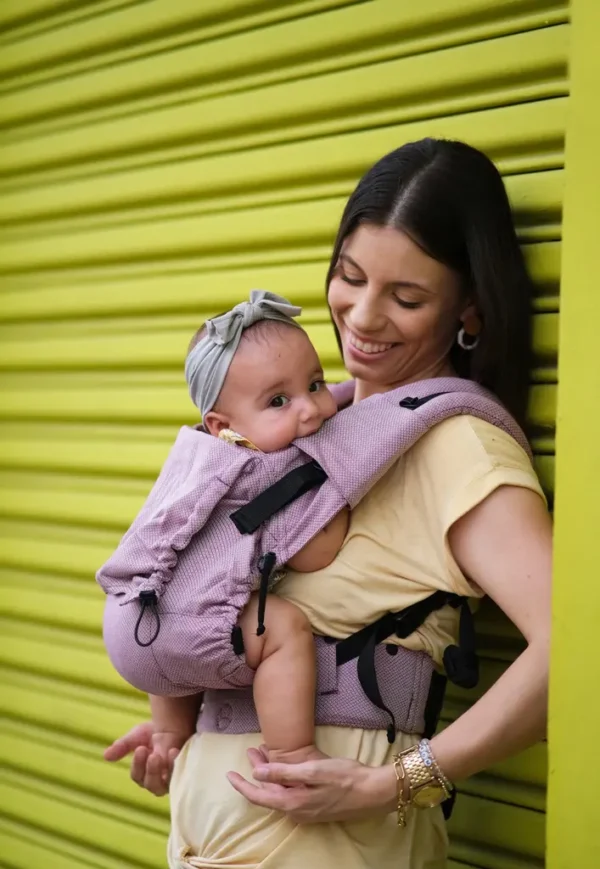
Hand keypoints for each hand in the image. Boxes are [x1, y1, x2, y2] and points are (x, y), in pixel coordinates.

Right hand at [104, 721, 185, 796]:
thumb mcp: (136, 737)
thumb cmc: (154, 733)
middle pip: (150, 785)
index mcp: (143, 773)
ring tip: (161, 755)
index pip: (137, 776)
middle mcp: (156, 780)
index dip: (137, 765)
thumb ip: (122, 746)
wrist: (174, 724)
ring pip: (164, 785)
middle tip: (152, 755)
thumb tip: (106, 756)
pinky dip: (176, 765)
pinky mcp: (184, 772)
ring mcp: (171, 778)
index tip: (141, 748)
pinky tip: (174, 752)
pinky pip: (180, 775)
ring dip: (162, 771)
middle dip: (150, 771)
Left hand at [227, 745, 395, 822]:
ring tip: (264, 753)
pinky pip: (291, 794)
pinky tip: (285, 766)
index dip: (241, 785)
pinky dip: (283, 779)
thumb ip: (283, 773)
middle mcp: (296, 811)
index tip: (228, 774)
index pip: (258, 796)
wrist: (372, 791)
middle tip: (252, 750)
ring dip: (270, 774)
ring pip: (279, 793)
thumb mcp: (312, 770)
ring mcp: (306, 811)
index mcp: (292, 803)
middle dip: (256, 773)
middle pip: (268, 793)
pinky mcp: (315, 807)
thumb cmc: (344, 777)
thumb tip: (256, 774)